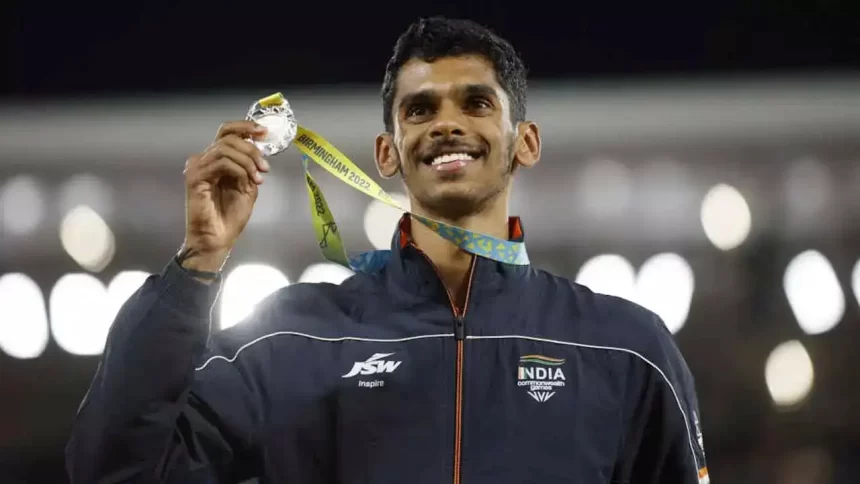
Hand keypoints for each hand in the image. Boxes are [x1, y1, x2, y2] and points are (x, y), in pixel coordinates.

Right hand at [181, 121, 270, 271]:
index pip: (227, 132)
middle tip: (265, 167)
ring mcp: (198, 167)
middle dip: (252, 149)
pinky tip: (247, 183)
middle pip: (228, 137)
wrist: (217, 239)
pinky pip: (222, 162)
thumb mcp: (247, 186)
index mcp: (216, 160)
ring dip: (248, 161)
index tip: (264, 132)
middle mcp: (204, 159)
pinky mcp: (195, 176)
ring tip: (258, 178)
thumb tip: (258, 150)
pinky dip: (239, 170)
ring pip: (226, 148)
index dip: (245, 127)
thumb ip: (250, 167)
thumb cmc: (230, 216)